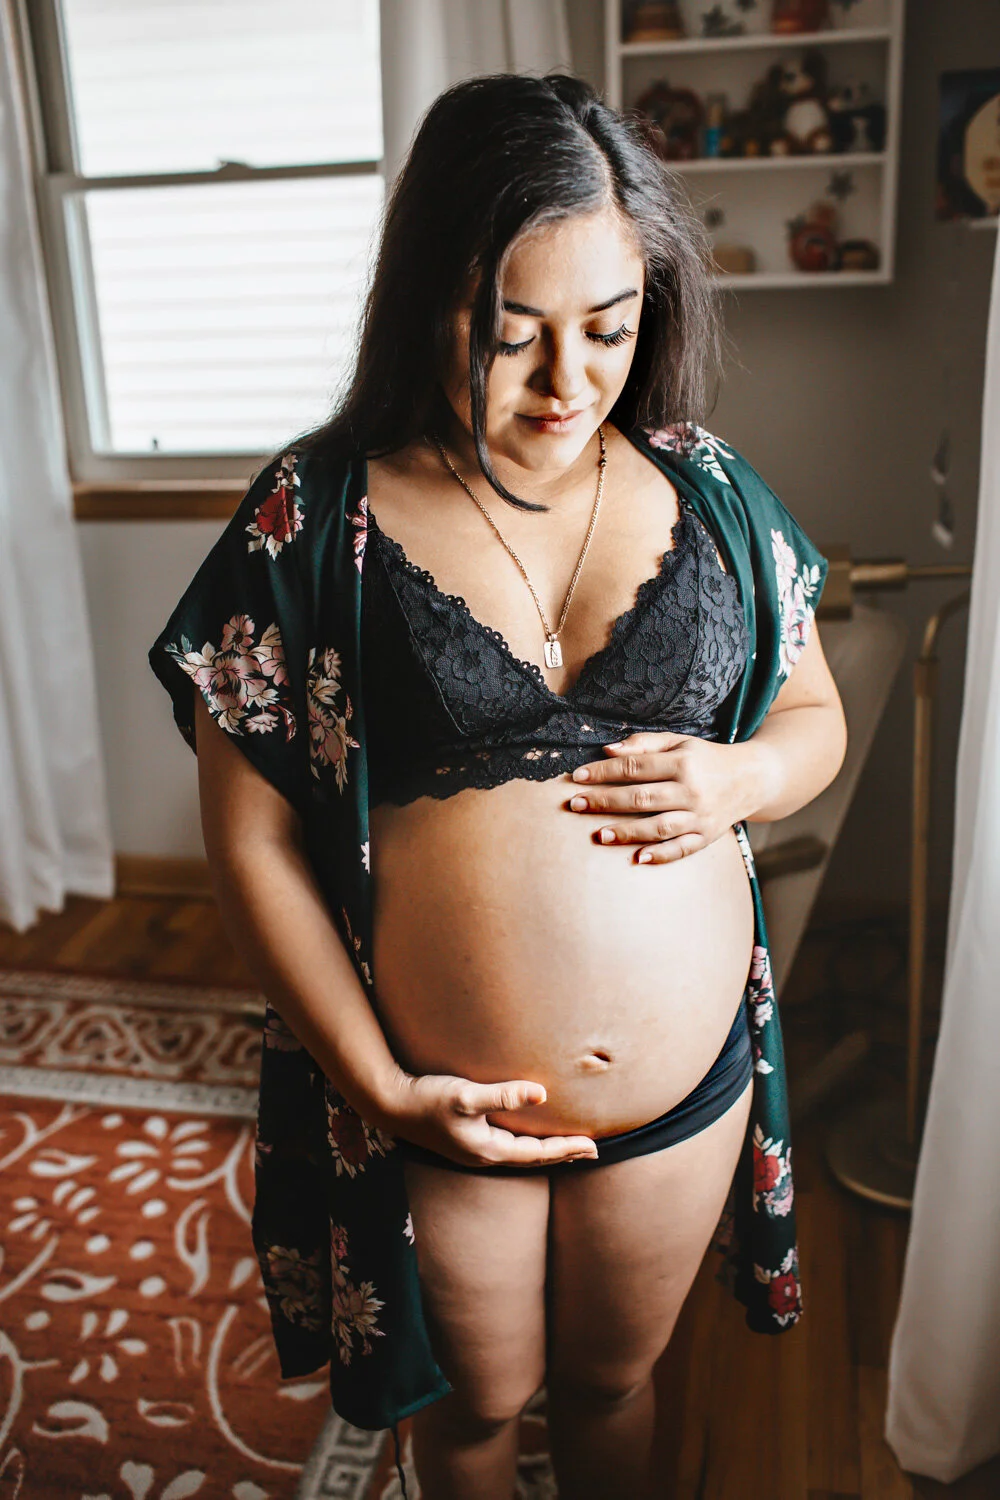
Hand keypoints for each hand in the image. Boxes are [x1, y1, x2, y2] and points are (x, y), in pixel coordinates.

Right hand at [381, 1069, 598, 1167]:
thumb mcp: (465, 1094)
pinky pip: (507, 1147)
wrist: (390, 1104)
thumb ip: (503, 1095)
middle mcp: (482, 1156)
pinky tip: (527, 1137)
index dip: (567, 1149)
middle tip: (593, 1152)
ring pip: (520, 1154)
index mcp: (487, 1150)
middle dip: (563, 1154)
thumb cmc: (427, 1098)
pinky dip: (527, 1144)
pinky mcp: (465, 1141)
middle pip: (533, 1158)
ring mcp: (473, 1151)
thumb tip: (542, 1094)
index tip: (594, 1147)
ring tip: (568, 1147)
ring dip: (546, 1150)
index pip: (538, 1153)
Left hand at [565, 731, 768, 864]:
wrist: (751, 778)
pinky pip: (683, 849)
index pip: (635, 767)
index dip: (604, 772)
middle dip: (605, 801)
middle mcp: (692, 791)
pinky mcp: (707, 837)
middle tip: (575, 805)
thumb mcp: (679, 742)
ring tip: (599, 835)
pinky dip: (662, 855)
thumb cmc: (706, 759)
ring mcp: (700, 816)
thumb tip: (608, 750)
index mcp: (683, 763)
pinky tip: (638, 859)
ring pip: (659, 826)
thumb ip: (644, 744)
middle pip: (642, 798)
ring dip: (627, 832)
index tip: (577, 777)